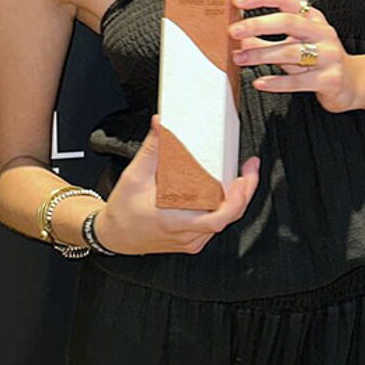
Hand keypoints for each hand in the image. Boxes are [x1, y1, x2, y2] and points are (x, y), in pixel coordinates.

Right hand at [94, 116, 259, 254]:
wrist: (114, 236)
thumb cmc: (123, 212)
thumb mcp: (134, 176)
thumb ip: (152, 148)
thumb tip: (161, 123)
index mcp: (176, 221)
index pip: (220, 217)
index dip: (238, 198)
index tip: (244, 177)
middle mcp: (188, 234)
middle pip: (230, 216)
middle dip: (245, 190)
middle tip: (249, 167)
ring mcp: (192, 240)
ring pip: (224, 220)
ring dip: (235, 198)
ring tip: (240, 174)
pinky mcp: (192, 241)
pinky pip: (214, 225)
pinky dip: (223, 207)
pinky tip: (224, 191)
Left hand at [230, 0, 362, 112]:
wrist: (353, 84)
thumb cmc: (320, 60)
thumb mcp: (294, 46)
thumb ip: (267, 42)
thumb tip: (240, 39)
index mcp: (313, 19)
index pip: (286, 0)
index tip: (239, 1)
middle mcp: (322, 33)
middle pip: (288, 22)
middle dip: (258, 25)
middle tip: (235, 31)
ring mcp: (329, 55)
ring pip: (290, 52)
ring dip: (261, 55)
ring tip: (240, 59)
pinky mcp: (330, 79)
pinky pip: (299, 80)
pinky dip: (277, 82)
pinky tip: (260, 82)